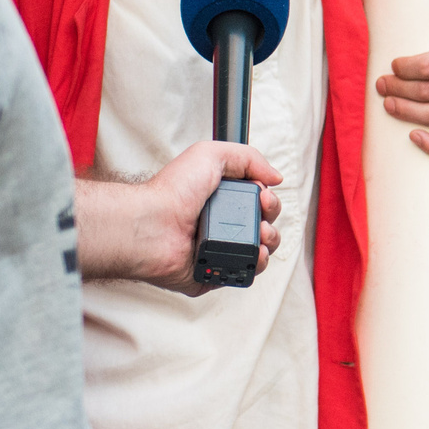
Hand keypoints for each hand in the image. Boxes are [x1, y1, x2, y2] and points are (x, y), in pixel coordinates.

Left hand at [77, 141, 283, 295]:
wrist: (152, 225)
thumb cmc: (172, 191)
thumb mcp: (211, 154)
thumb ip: (248, 158)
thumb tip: (275, 177)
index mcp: (219, 199)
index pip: (257, 201)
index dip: (267, 198)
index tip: (263, 195)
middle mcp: (219, 225)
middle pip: (264, 225)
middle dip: (271, 218)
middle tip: (262, 212)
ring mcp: (217, 250)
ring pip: (260, 250)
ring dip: (270, 241)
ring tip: (261, 234)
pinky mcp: (214, 273)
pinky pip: (245, 273)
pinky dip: (256, 265)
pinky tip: (255, 254)